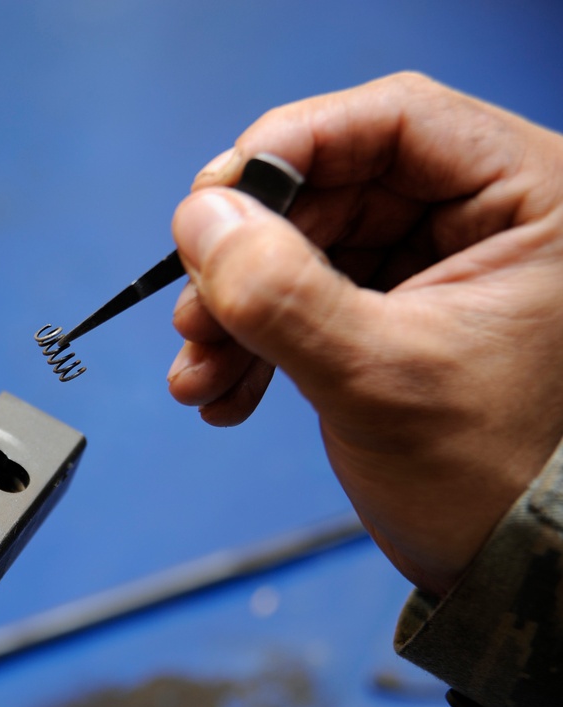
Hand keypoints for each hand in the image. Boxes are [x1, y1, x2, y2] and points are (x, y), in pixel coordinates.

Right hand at [167, 72, 562, 595]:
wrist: (501, 568)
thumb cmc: (489, 481)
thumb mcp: (377, 379)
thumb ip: (282, 292)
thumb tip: (201, 218)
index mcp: (529, 200)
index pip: (393, 121)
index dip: (290, 148)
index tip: (212, 200)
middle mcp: (484, 220)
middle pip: (331, 190)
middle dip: (247, 259)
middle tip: (194, 314)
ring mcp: (433, 268)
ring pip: (305, 248)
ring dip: (238, 309)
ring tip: (198, 371)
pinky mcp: (393, 312)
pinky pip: (305, 298)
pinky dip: (255, 340)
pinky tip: (222, 388)